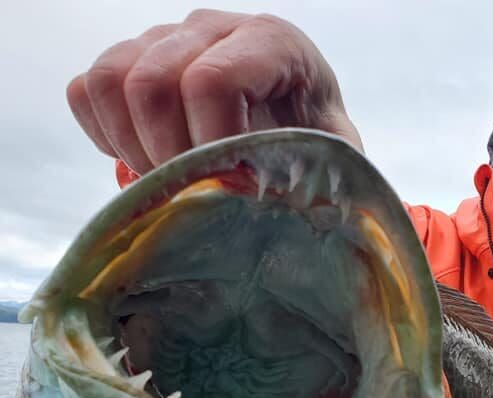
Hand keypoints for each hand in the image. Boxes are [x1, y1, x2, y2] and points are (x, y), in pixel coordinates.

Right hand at [67, 9, 362, 174]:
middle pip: (151, 83)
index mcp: (271, 43)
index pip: (212, 82)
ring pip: (109, 81)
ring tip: (170, 182)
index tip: (230, 184)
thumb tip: (254, 201)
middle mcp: (212, 29)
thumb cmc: (318, 147)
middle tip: (194, 193)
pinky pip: (87, 90)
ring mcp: (165, 38)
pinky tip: (145, 163)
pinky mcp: (131, 59)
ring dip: (132, 148)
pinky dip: (106, 136)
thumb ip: (310, 176)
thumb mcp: (332, 161)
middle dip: (167, 155)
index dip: (210, 144)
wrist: (300, 129)